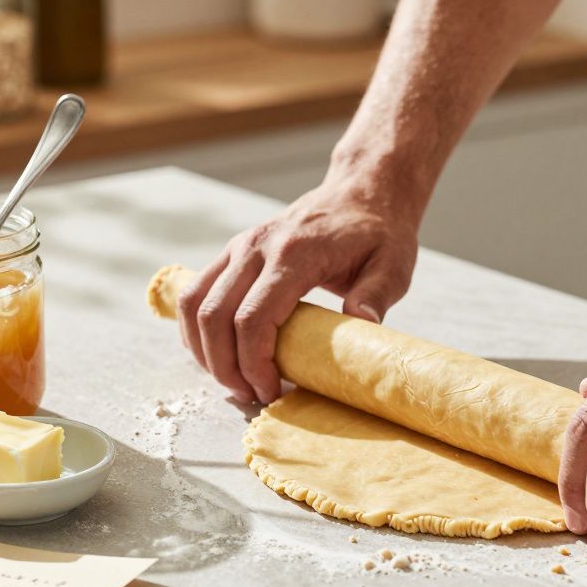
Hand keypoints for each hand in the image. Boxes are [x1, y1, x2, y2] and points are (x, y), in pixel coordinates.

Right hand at [177, 176, 420, 404]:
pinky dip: (197, 329)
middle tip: (250, 395)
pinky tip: (217, 354)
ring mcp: (240, 247)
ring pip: (194, 304)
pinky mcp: (233, 251)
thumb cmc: (378, 232)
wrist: (360, 191)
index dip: (253, 363)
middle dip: (224, 366)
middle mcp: (256, 247)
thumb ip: (376, 295)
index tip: (270, 390)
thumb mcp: (393, 264)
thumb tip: (362, 324)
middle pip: (214, 316)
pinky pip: (196, 292)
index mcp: (293, 254)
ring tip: (232, 380)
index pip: (253, 318)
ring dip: (203, 350)